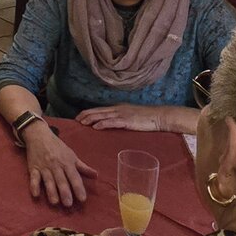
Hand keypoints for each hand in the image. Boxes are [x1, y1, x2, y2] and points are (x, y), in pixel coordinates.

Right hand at [24, 128, 96, 207]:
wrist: (39, 135)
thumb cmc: (57, 147)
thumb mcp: (72, 155)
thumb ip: (83, 167)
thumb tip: (96, 176)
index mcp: (67, 162)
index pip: (74, 177)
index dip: (78, 188)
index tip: (82, 199)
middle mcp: (56, 165)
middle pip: (61, 180)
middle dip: (65, 192)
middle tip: (68, 204)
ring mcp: (44, 167)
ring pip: (48, 180)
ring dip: (51, 191)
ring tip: (55, 202)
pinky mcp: (33, 168)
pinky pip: (33, 177)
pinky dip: (34, 185)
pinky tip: (36, 194)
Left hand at [74, 104, 197, 133]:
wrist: (159, 116)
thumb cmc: (146, 118)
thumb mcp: (131, 117)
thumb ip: (120, 119)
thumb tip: (110, 125)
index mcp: (118, 108)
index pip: (100, 109)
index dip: (88, 112)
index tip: (79, 117)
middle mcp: (118, 109)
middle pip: (98, 111)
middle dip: (86, 115)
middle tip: (75, 120)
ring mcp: (122, 114)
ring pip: (103, 115)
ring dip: (91, 119)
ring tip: (81, 123)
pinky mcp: (127, 120)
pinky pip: (112, 122)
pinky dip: (103, 123)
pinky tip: (96, 127)